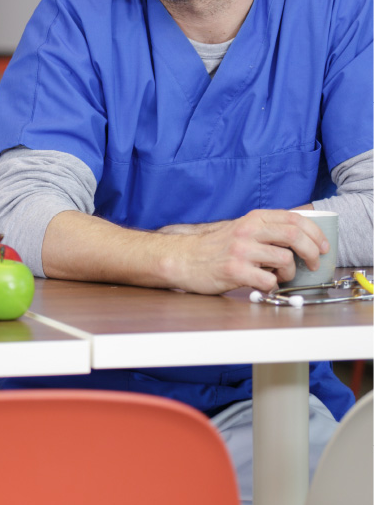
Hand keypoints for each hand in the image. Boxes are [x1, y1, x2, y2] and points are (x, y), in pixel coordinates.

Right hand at [160, 209, 328, 293]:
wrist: (182, 259)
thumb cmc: (213, 248)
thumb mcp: (240, 229)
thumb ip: (266, 230)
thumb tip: (301, 237)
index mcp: (252, 218)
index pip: (294, 219)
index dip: (315, 233)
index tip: (323, 246)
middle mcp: (247, 231)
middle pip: (294, 236)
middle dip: (312, 253)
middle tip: (313, 264)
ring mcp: (240, 250)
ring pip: (284, 261)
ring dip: (289, 273)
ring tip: (279, 276)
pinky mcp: (234, 271)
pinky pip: (268, 281)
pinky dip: (271, 286)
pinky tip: (262, 283)